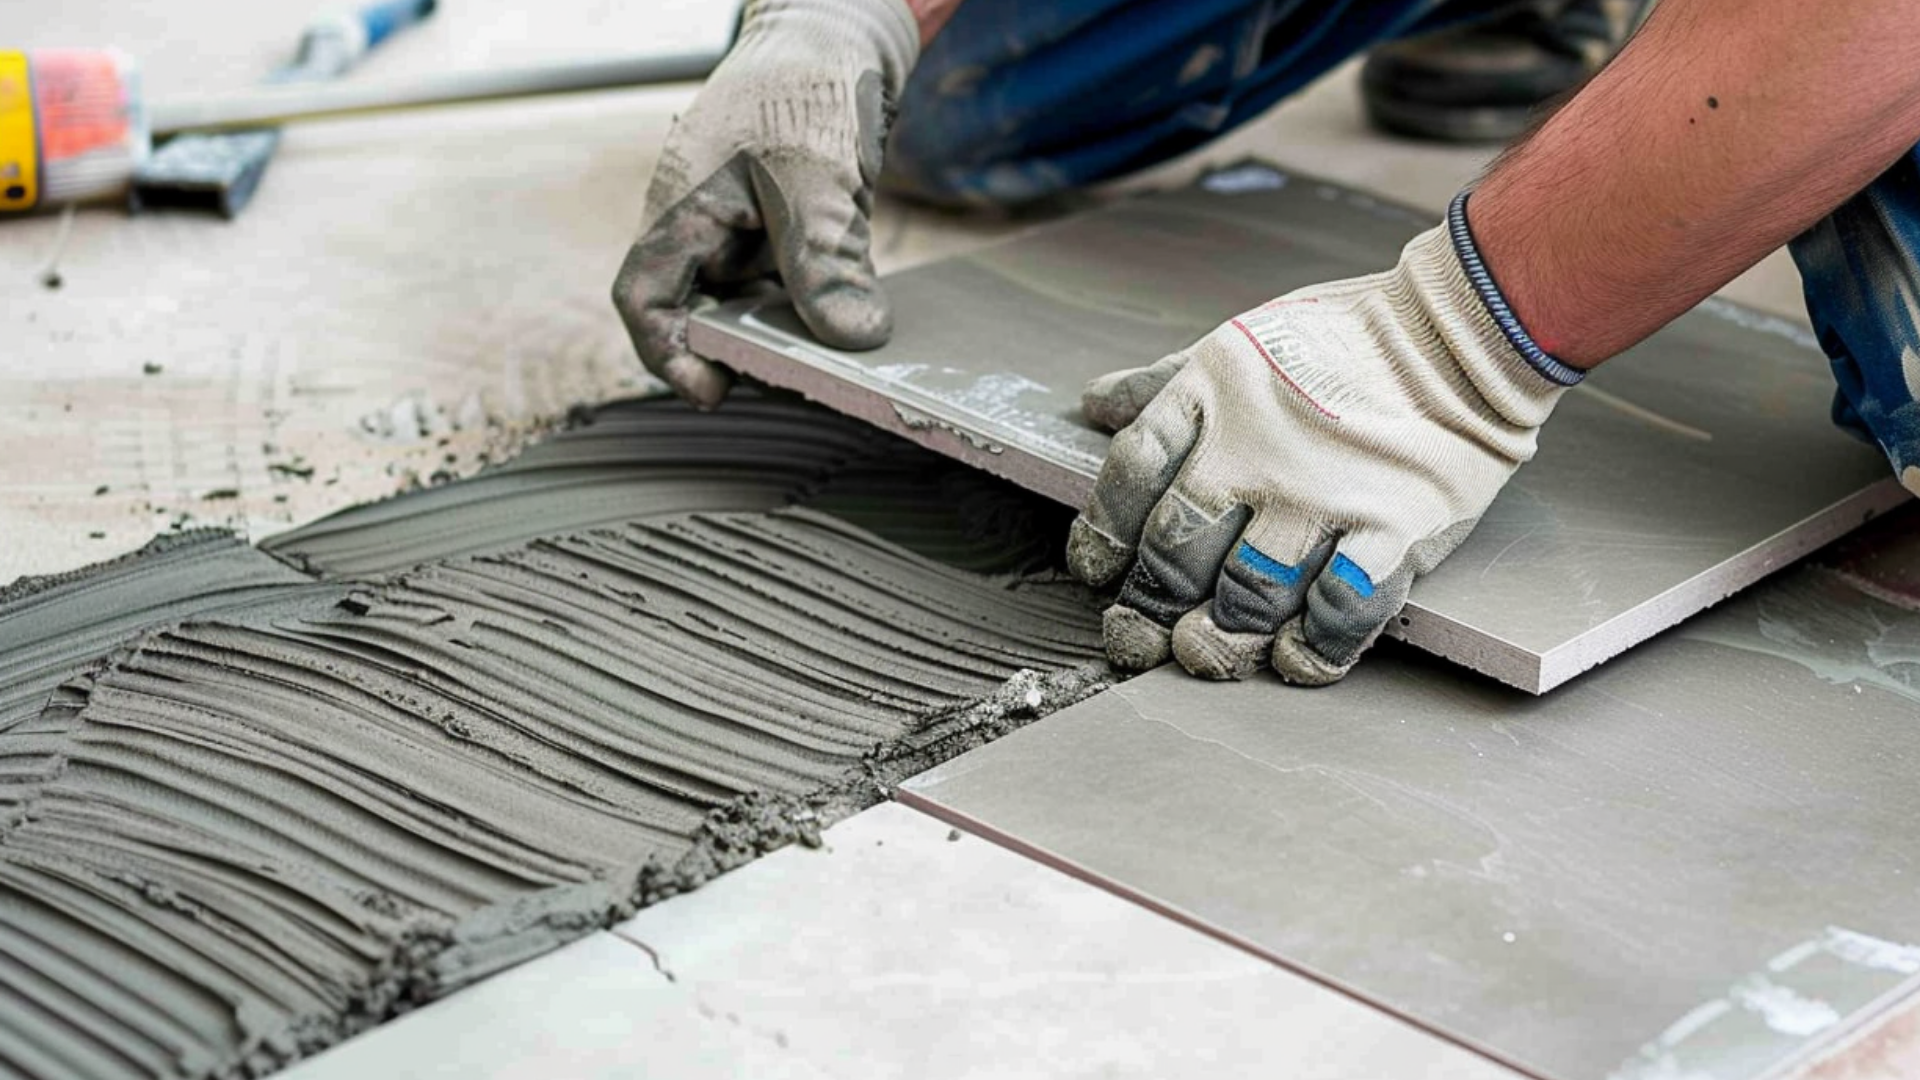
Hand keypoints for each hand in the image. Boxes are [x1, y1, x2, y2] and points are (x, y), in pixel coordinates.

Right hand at [612, 0, 918, 407]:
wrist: (838, 37)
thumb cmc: (808, 86)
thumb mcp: (821, 178)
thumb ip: (828, 259)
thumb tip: (852, 338)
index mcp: (681, 207)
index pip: (644, 298)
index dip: (668, 353)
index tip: (715, 390)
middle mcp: (699, 224)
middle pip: (697, 312)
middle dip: (739, 351)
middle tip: (795, 376)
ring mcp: (737, 228)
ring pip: (745, 304)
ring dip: (781, 331)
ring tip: (829, 349)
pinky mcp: (776, 230)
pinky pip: (781, 284)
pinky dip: (808, 306)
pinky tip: (846, 313)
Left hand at [1068, 222, 1571, 684]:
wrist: (1460, 332)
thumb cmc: (1342, 338)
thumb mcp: (1235, 345)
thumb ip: (1161, 384)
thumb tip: (1091, 407)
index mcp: (1211, 399)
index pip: (1129, 478)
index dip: (1102, 536)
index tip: (1100, 570)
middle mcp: (1256, 451)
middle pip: (1175, 548)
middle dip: (1148, 604)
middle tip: (1140, 635)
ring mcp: (1323, 495)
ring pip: (1246, 594)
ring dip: (1219, 638)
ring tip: (1205, 650)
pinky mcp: (1391, 531)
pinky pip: (1339, 611)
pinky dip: (1311, 648)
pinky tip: (1291, 657)